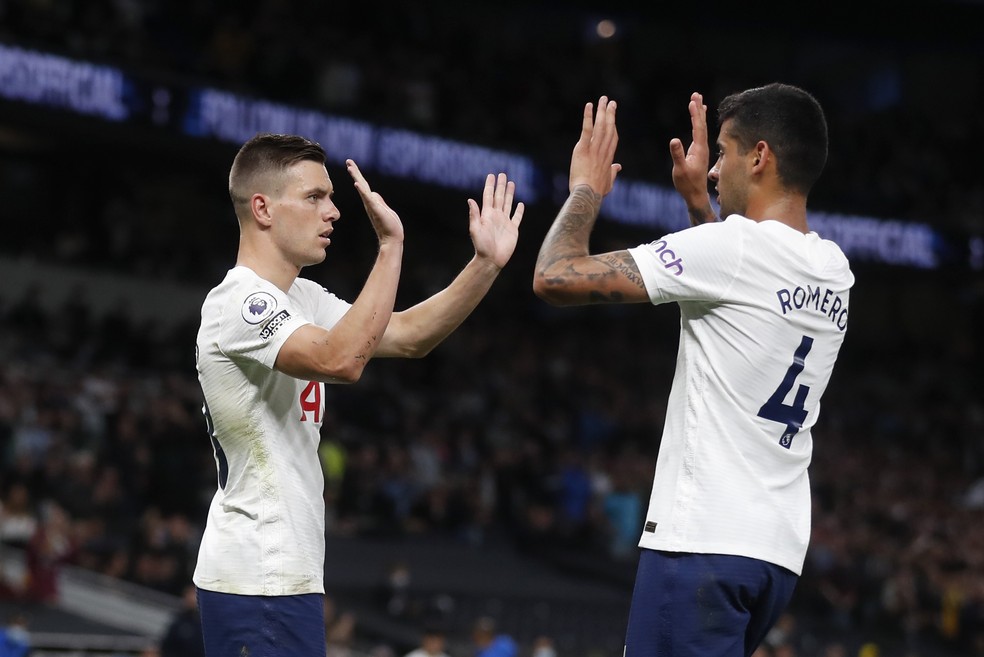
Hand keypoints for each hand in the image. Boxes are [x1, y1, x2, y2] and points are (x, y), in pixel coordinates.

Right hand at [347, 159, 404, 244]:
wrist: (392, 238)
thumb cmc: (390, 226)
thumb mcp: (384, 210)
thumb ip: (379, 201)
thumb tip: (373, 193)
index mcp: (372, 202)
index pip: (364, 185)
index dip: (358, 175)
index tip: (351, 165)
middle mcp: (369, 203)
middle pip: (361, 184)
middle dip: (355, 172)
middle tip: (348, 161)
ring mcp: (371, 206)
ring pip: (363, 189)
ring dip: (357, 177)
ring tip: (350, 167)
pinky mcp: (375, 209)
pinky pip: (367, 198)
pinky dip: (362, 191)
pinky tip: (357, 184)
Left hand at [469, 173, 524, 268]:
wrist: (491, 260)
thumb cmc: (481, 246)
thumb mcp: (475, 230)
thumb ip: (474, 215)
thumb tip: (470, 200)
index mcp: (487, 215)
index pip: (489, 196)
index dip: (490, 185)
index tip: (491, 175)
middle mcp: (496, 216)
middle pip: (499, 197)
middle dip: (501, 186)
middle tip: (502, 174)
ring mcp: (505, 222)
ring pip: (508, 204)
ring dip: (509, 194)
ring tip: (511, 183)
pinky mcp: (513, 229)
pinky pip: (517, 217)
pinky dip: (519, 211)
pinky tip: (520, 204)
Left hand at [569, 96, 621, 194]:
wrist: (587, 194)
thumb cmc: (596, 191)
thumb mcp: (608, 183)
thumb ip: (613, 173)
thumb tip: (618, 167)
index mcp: (608, 158)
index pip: (612, 138)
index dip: (613, 126)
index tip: (613, 116)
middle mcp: (603, 150)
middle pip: (609, 128)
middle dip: (610, 114)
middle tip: (610, 102)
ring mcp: (594, 149)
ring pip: (600, 126)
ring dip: (602, 111)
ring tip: (603, 99)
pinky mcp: (583, 148)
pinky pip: (587, 130)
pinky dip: (588, 116)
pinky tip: (589, 106)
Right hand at [668, 92, 714, 223]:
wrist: (695, 195)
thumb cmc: (687, 184)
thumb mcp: (680, 169)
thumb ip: (677, 154)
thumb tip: (674, 140)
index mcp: (699, 149)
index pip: (698, 128)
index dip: (695, 114)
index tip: (693, 101)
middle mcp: (702, 147)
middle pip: (701, 124)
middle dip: (699, 109)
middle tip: (696, 94)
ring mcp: (700, 149)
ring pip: (701, 128)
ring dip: (699, 114)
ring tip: (698, 102)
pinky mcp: (698, 152)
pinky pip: (699, 133)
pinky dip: (698, 124)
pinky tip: (697, 121)